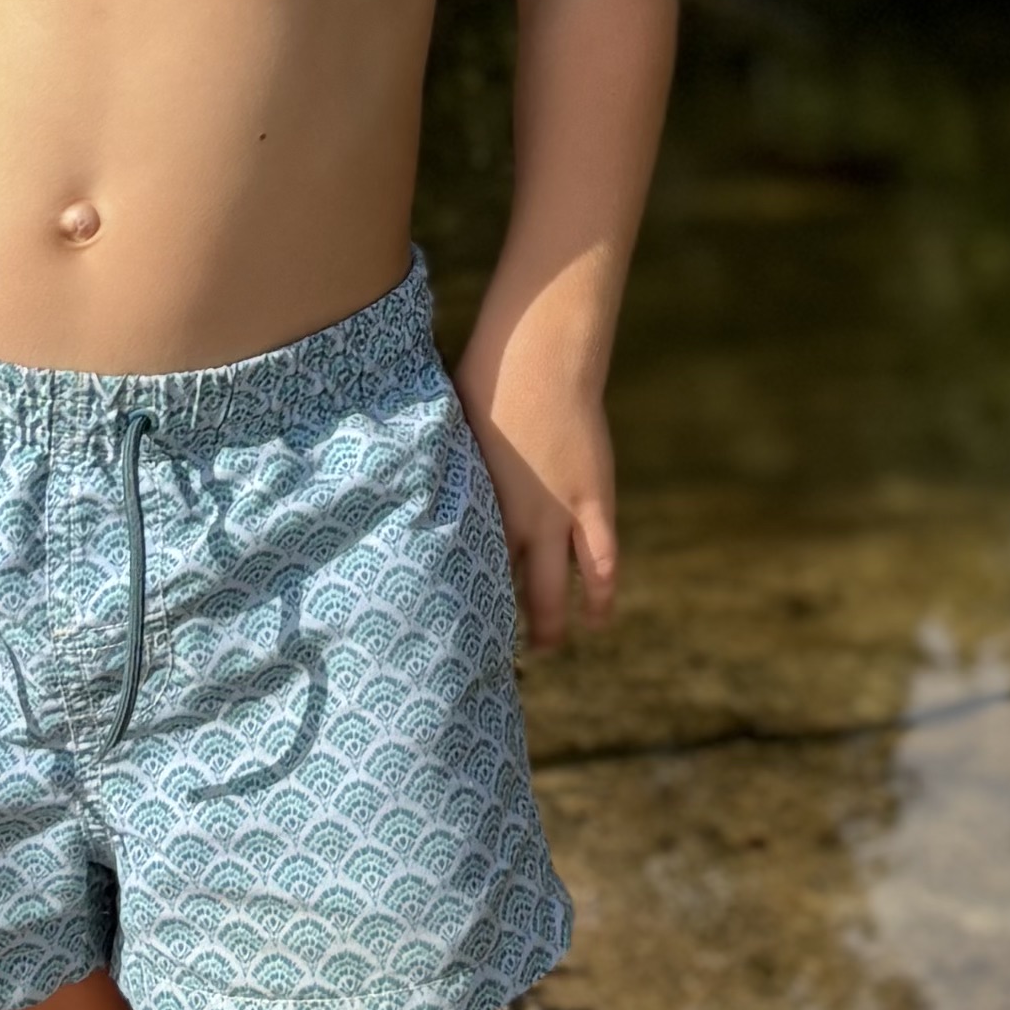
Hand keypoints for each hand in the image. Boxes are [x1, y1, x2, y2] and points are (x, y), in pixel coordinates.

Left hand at [454, 312, 617, 649]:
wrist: (541, 356)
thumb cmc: (483, 380)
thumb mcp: (450, 431)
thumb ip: (443, 468)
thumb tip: (408, 476)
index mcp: (473, 507)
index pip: (461, 571)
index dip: (453, 601)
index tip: (440, 625)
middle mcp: (513, 522)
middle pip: (506, 591)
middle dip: (499, 625)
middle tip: (486, 652)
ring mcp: (558, 515)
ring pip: (556, 587)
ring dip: (552, 620)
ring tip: (548, 646)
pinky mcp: (592, 500)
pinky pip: (601, 560)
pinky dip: (601, 592)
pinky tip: (599, 619)